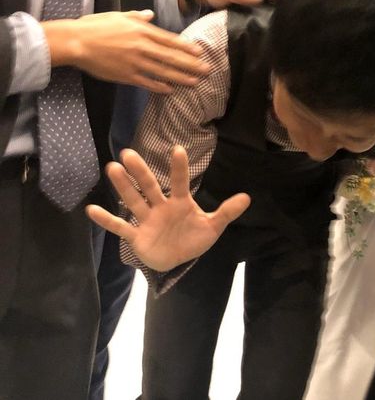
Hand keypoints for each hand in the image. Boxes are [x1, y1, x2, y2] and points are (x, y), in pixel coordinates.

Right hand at [43, 10, 210, 92]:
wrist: (76, 42)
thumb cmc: (95, 26)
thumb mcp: (118, 16)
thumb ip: (137, 17)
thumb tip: (150, 14)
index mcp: (141, 31)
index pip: (170, 40)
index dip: (187, 47)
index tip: (200, 52)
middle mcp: (142, 46)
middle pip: (172, 57)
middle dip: (191, 64)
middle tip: (207, 70)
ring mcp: (135, 62)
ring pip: (163, 71)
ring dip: (181, 77)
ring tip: (196, 82)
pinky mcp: (126, 75)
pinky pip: (147, 82)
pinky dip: (160, 87)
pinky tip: (171, 90)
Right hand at [86, 146, 250, 271]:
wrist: (176, 260)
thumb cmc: (192, 238)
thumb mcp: (212, 227)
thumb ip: (226, 212)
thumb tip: (247, 197)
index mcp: (180, 202)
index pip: (179, 182)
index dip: (179, 167)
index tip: (176, 149)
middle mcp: (160, 207)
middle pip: (149, 186)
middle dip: (140, 171)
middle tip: (128, 153)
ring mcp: (146, 220)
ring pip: (133, 201)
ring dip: (123, 187)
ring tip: (112, 168)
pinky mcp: (137, 237)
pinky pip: (120, 228)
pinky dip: (107, 220)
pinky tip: (91, 209)